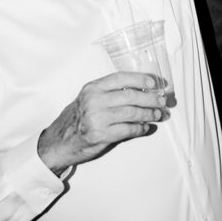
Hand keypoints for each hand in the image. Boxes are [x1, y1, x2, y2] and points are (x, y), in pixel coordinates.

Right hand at [38, 72, 165, 175]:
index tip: (154, 83)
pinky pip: (128, 130)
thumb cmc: (77, 119)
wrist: (59, 142)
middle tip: (162, 101)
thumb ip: (109, 93)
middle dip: (151, 99)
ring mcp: (97, 118)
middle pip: (130, 96)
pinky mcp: (100, 135)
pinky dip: (140, 129)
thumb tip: (140, 91)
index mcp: (93, 88)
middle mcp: (94, 100)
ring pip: (132, 113)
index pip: (121, 78)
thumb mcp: (89, 98)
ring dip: (149, 114)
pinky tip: (146, 128)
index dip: (140, 79)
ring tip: (158, 115)